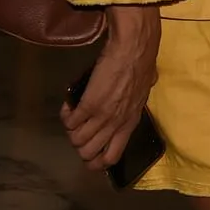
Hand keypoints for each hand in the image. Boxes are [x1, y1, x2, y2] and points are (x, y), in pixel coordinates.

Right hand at [59, 5, 160, 169]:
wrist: (134, 48)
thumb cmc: (141, 64)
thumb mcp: (143, 88)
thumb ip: (137, 97)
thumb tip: (139, 91)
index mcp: (131, 122)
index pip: (112, 156)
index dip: (97, 161)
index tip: (90, 152)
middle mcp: (117, 124)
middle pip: (88, 154)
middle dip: (79, 146)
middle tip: (79, 130)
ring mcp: (102, 116)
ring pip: (77, 141)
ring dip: (71, 131)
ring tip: (73, 116)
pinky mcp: (89, 105)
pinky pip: (69, 122)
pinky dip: (66, 116)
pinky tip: (69, 106)